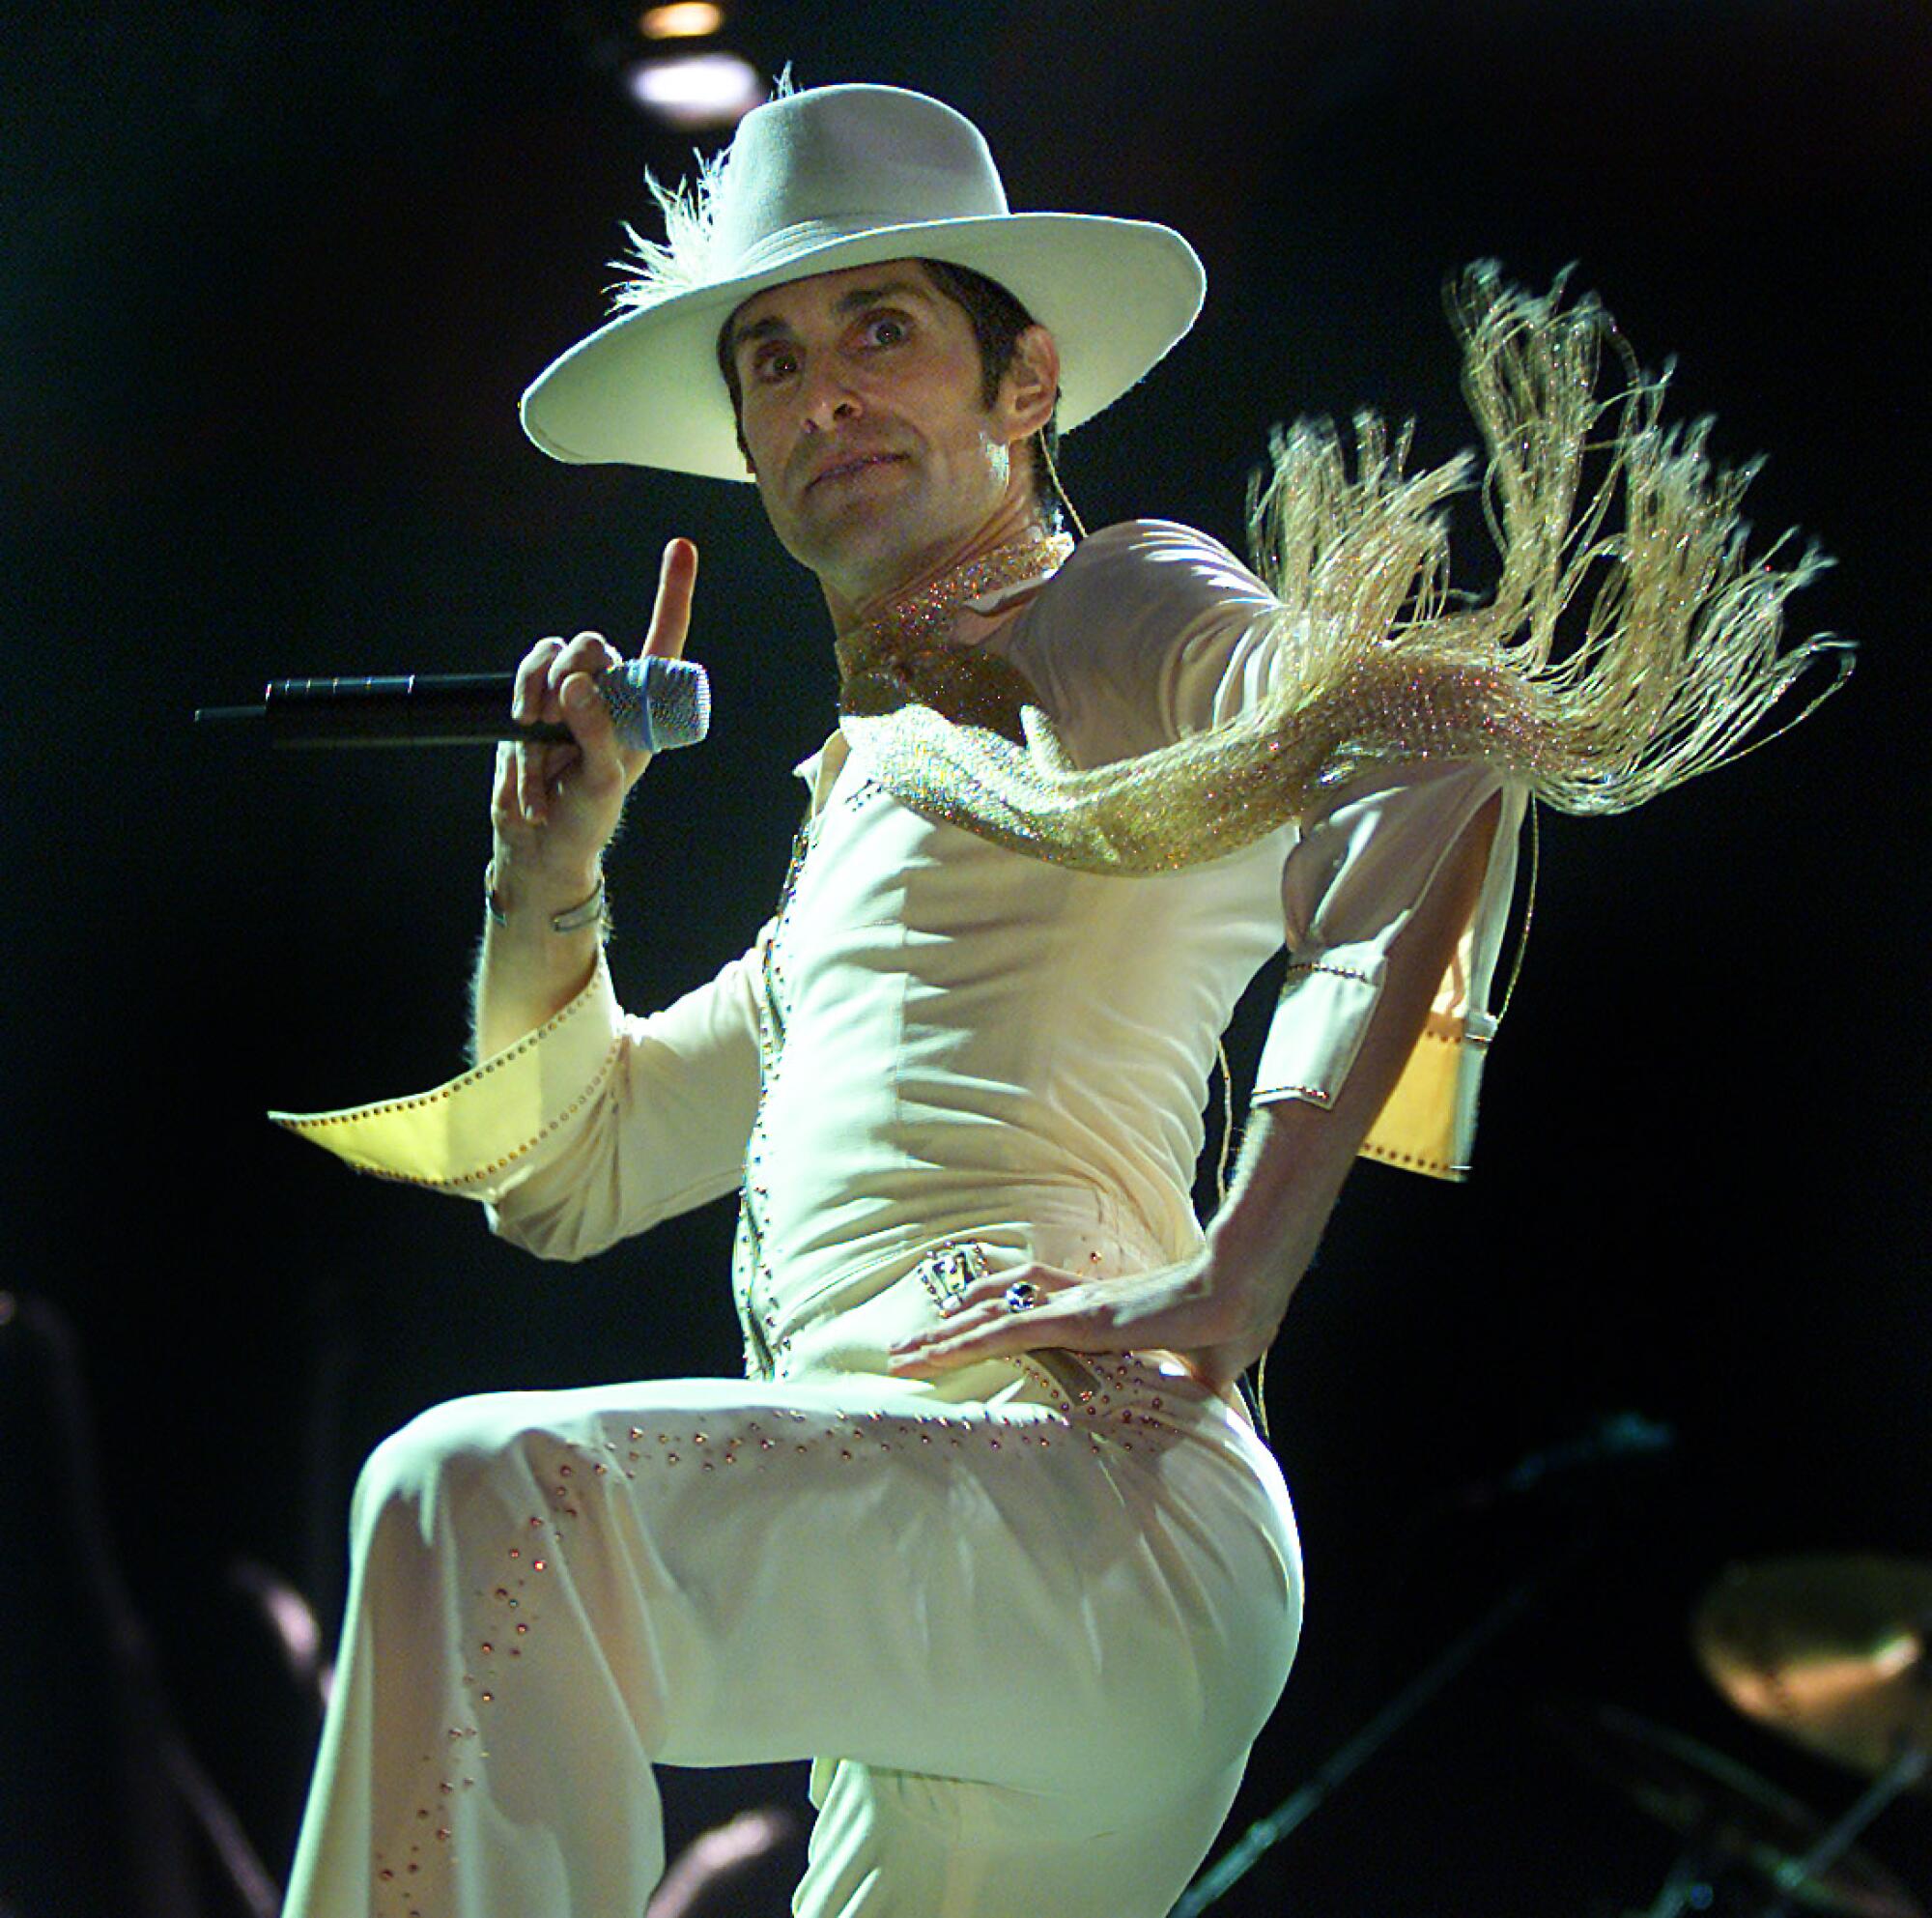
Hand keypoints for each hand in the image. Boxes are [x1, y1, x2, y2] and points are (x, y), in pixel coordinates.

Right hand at [489, 538, 697, 905]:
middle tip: (555, 726)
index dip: (672, 593)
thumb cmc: (587, 814)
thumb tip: (577, 684)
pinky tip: (525, 753)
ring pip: (551, 656)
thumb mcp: (602, 780)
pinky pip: (524, 677)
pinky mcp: (532, 699)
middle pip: (593, 645)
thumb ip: (595, 732)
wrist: (539, 840)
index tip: (680, 546)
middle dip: (570, 680)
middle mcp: (609, 691)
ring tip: (538, 745)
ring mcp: (568, 693)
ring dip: (538, 699)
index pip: (663, 640)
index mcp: (644, 707)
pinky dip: (519, 713)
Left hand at [883, 1252, 1281, 1394]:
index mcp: (1103, 1312)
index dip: (997, 1311)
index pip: (1036, 1305)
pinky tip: (935, 1351)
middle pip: (999, 1302)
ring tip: (905, 1351)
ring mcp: (1074, 1308)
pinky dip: (965, 1341)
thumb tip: (1193, 1428)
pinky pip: (1007, 1332)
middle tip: (910, 1343)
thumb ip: (1182, 1398)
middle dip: (953, 1321)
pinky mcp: (1077, 1323)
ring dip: (944, 1332)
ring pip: (991, 1316)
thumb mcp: (1196, 1375)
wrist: (1243, 1296)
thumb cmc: (1228, 1326)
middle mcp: (1079, 1302)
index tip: (964, 1325)